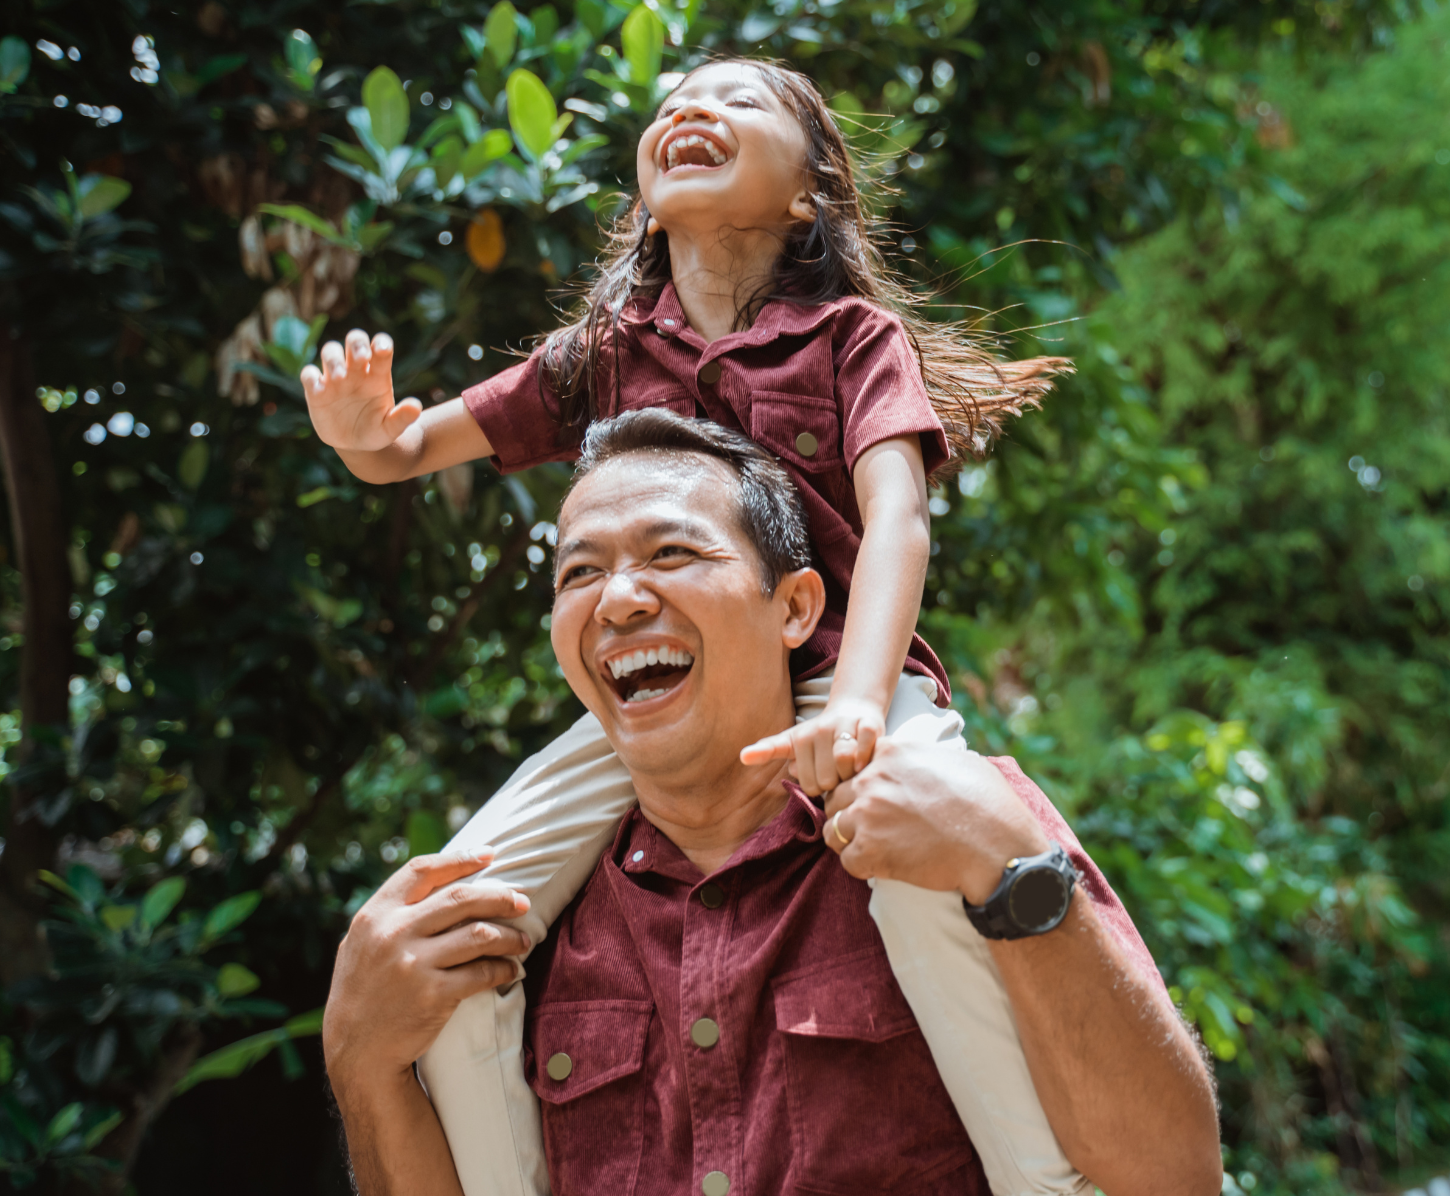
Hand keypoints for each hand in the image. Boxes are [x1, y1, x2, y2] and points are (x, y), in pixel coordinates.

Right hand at [301, 328, 422, 451]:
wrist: (355, 445)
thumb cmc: (376, 431)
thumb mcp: (391, 428)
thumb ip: (403, 417)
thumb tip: (417, 407)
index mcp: (377, 374)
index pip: (380, 348)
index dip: (381, 343)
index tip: (382, 350)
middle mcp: (356, 371)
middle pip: (354, 340)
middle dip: (357, 344)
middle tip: (361, 358)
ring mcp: (335, 378)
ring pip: (330, 351)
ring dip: (334, 359)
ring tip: (340, 377)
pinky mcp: (316, 390)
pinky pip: (309, 374)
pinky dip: (311, 377)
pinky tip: (319, 389)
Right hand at [322, 849, 530, 1088]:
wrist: (356, 1052)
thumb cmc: (364, 993)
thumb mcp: (362, 943)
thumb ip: (392, 914)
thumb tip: (441, 882)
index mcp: (374, 915)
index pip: (422, 871)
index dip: (458, 859)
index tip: (489, 854)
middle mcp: (393, 934)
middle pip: (460, 898)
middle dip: (499, 896)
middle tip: (523, 902)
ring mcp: (413, 964)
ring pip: (480, 934)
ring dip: (509, 936)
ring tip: (523, 940)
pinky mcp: (434, 995)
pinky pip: (482, 973)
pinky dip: (504, 969)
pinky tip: (512, 970)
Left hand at [739, 696, 885, 794]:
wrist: (854, 709)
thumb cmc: (821, 736)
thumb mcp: (792, 742)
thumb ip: (770, 751)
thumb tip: (743, 756)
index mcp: (800, 739)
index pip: (807, 783)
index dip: (816, 787)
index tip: (813, 780)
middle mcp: (819, 730)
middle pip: (827, 779)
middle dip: (836, 784)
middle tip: (838, 773)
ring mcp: (844, 726)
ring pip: (844, 763)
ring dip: (851, 775)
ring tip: (851, 769)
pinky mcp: (868, 724)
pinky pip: (865, 749)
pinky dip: (866, 760)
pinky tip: (865, 762)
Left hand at [822, 741, 1048, 901]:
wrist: (997, 847)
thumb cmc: (988, 805)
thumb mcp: (958, 762)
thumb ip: (925, 758)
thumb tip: (924, 763)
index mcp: (891, 753)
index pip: (853, 764)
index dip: (862, 784)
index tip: (876, 798)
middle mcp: (872, 780)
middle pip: (838, 796)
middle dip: (851, 812)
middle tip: (873, 829)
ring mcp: (868, 814)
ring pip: (834, 828)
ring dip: (850, 840)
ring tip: (875, 849)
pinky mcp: (870, 850)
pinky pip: (847, 859)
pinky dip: (861, 866)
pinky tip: (883, 866)